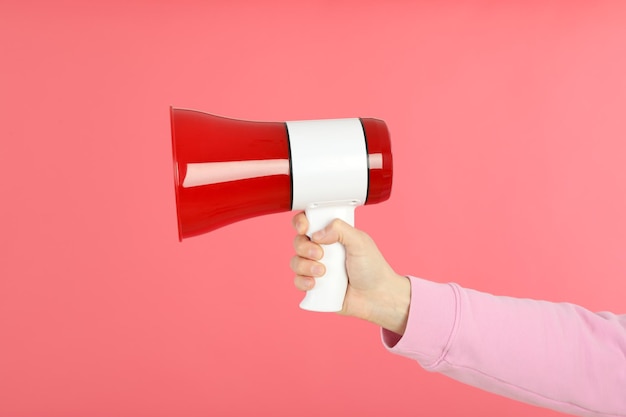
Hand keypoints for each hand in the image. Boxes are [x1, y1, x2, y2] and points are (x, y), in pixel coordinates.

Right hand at [290, 212, 410, 334]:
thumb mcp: (360, 242)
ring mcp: (316, 268)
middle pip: (298, 242)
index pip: (309, 222)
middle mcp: (322, 250)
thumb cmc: (372, 268)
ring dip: (304, 266)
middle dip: (304, 247)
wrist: (377, 297)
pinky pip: (298, 281)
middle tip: (320, 254)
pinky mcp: (314, 286)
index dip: (301, 223)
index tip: (304, 228)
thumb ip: (340, 230)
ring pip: (296, 262)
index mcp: (332, 235)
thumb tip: (317, 234)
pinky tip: (314, 284)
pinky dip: (302, 282)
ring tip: (323, 272)